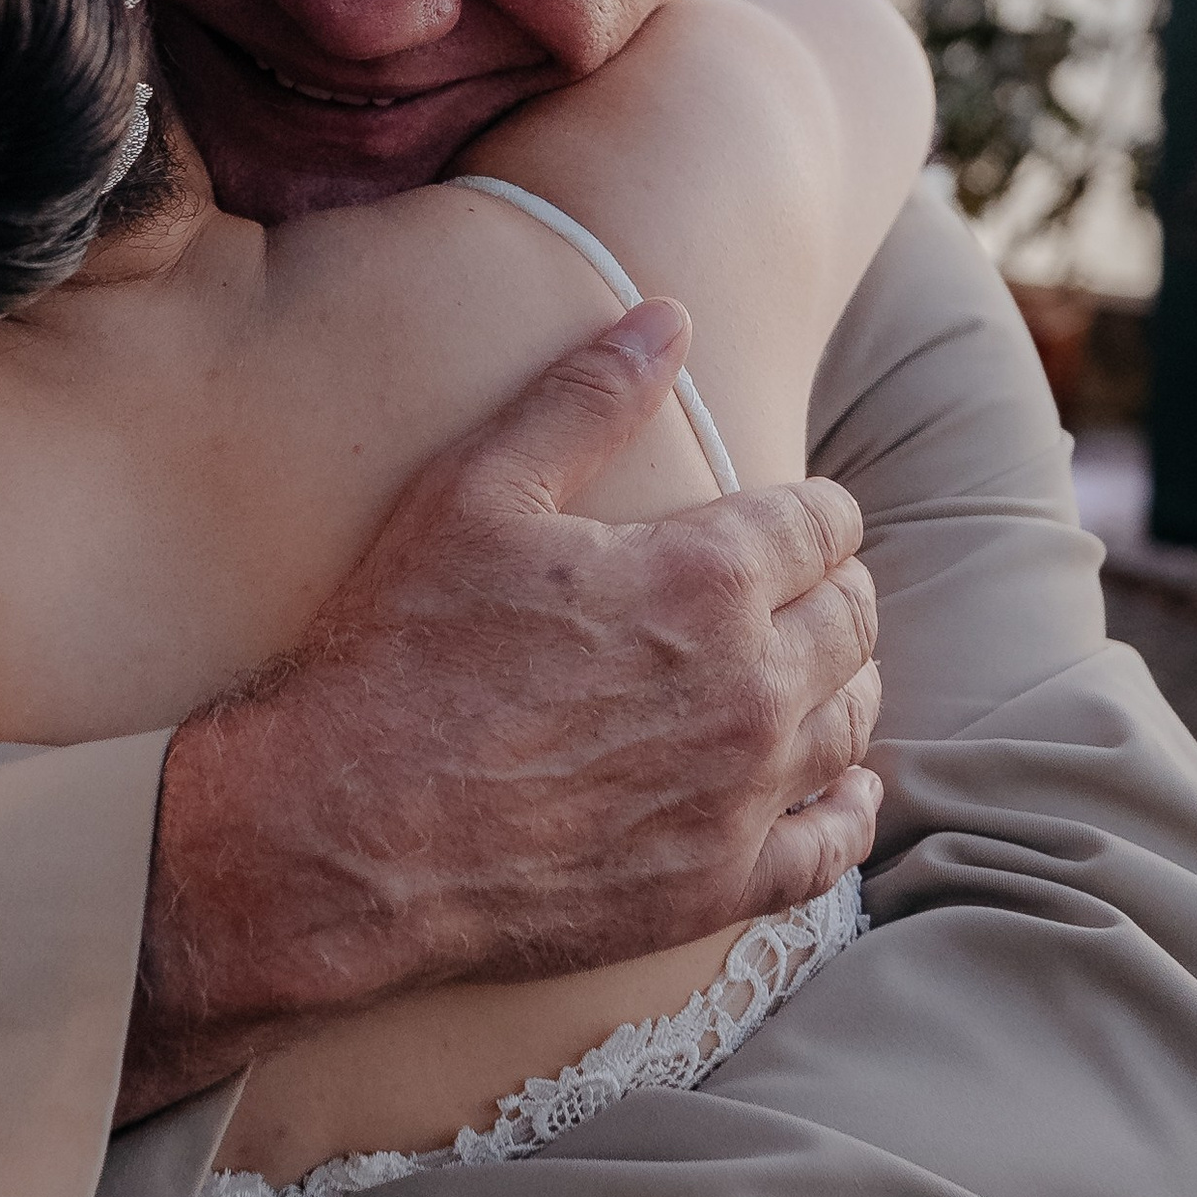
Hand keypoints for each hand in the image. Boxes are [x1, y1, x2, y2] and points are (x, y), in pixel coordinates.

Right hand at [129, 300, 879, 1105]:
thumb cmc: (398, 654)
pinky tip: (838, 786)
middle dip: (830, 590)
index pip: (826, 522)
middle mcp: (750, 685)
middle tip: (788, 590)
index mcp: (706, 576)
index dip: (807, 511)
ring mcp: (742, 793)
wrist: (341, 832)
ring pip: (853, 721)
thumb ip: (582, 398)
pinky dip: (847, 807)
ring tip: (803, 673)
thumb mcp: (473, 494)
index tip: (780, 518)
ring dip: (840, 685)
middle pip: (854, 617)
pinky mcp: (717, 881)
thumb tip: (669, 315)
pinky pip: (832, 844)